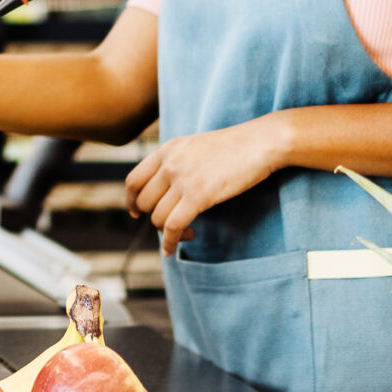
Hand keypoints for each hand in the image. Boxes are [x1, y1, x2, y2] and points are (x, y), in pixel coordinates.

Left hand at [123, 116, 290, 257]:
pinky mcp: (199, 196)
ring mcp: (182, 180)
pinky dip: (171, 242)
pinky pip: (173, 226)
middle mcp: (169, 164)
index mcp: (166, 150)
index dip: (132, 200)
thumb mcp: (195, 146)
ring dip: (166, 232)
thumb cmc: (235, 147)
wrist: (260, 143)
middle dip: (153, 218)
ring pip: (157, 217)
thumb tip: (167, 188)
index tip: (137, 212)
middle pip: (144, 202)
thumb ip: (177, 162)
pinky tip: (174, 249)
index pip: (134, 180)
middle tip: (170, 225)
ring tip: (185, 233)